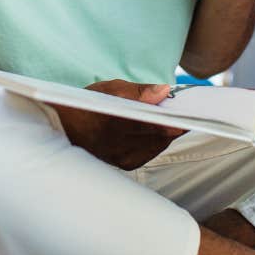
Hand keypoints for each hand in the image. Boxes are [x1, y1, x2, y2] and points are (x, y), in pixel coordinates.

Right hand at [55, 80, 184, 170]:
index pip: (154, 126)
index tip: (191, 113)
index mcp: (115, 122)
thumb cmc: (87, 105)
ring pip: (158, 146)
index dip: (175, 121)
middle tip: (189, 114)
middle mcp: (119, 144)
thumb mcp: (110, 89)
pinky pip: (150, 154)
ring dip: (168, 134)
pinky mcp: (124, 165)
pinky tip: (162, 133)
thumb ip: (139, 91)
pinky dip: (158, 143)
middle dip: (175, 125)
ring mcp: (122, 157)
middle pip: (160, 137)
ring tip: (177, 120)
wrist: (63, 130)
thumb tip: (165, 91)